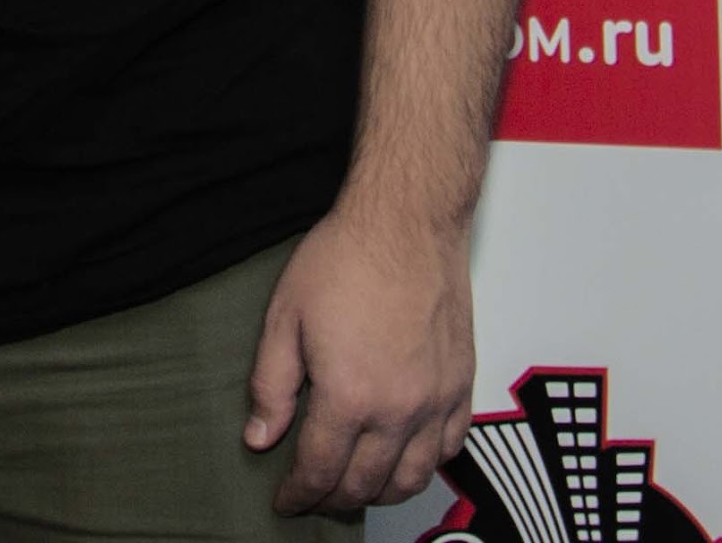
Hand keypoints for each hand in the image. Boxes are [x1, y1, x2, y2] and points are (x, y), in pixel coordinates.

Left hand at [242, 200, 471, 516]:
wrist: (407, 220)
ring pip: (411, 478)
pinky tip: (404, 457)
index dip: (297, 494)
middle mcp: (398, 409)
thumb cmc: (347, 258)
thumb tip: (260, 438)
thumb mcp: (285, 317)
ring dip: (379, 493)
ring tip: (355, 486)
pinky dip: (425, 466)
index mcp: (349, 395)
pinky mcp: (461, 384)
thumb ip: (271, 386)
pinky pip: (449, 448)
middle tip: (314, 495)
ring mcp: (436, 400)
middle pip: (364, 484)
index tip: (285, 500)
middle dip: (332, 498)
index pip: (319, 471)